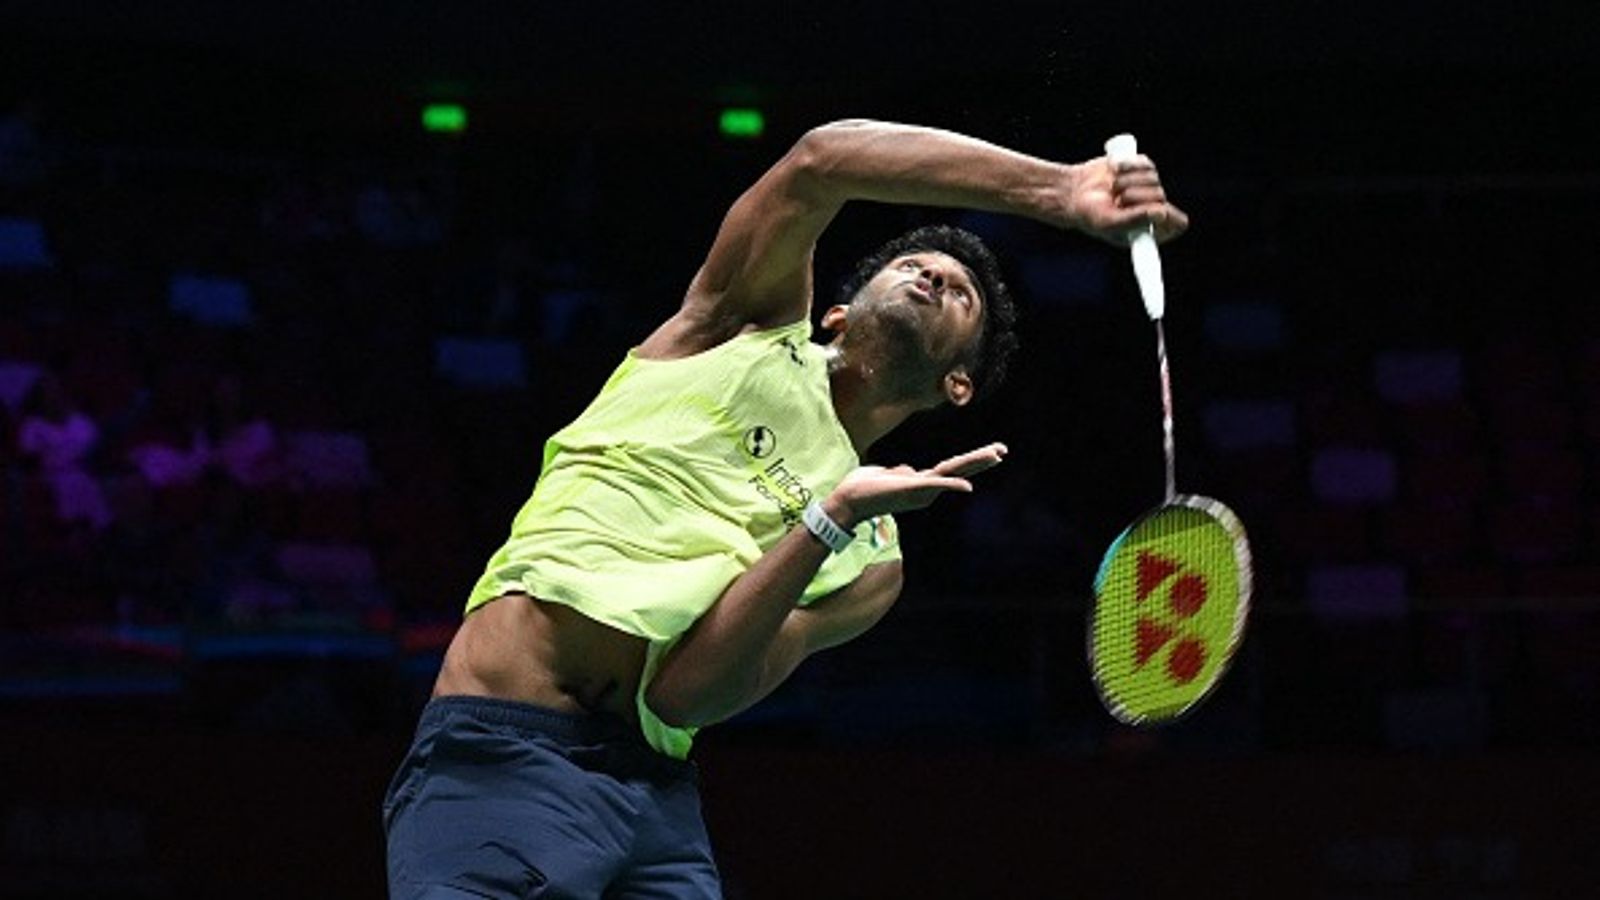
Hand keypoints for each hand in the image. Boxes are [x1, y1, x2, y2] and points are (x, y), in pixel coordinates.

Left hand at [824, 442, 1007, 527]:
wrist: (848, 500)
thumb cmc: (863, 488)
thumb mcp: (886, 474)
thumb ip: (900, 472)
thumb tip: (906, 469)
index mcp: (921, 484)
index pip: (951, 469)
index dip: (970, 461)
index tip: (990, 453)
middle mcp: (925, 488)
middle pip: (958, 470)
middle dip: (980, 460)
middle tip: (1003, 450)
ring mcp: (921, 490)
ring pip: (952, 473)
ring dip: (975, 464)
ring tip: (996, 455)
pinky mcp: (912, 490)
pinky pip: (935, 486)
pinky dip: (951, 486)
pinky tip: (968, 487)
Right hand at [1066, 154, 1188, 245]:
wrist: (1075, 191)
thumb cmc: (1090, 214)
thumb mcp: (1109, 223)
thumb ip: (1134, 221)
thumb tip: (1162, 213)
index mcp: (1149, 229)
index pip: (1177, 224)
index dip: (1169, 217)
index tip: (1155, 212)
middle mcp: (1153, 208)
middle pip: (1161, 198)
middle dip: (1135, 197)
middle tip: (1117, 201)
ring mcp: (1149, 186)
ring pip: (1152, 178)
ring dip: (1127, 182)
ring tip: (1112, 189)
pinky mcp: (1142, 167)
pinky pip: (1144, 163)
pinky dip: (1127, 166)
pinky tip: (1114, 172)